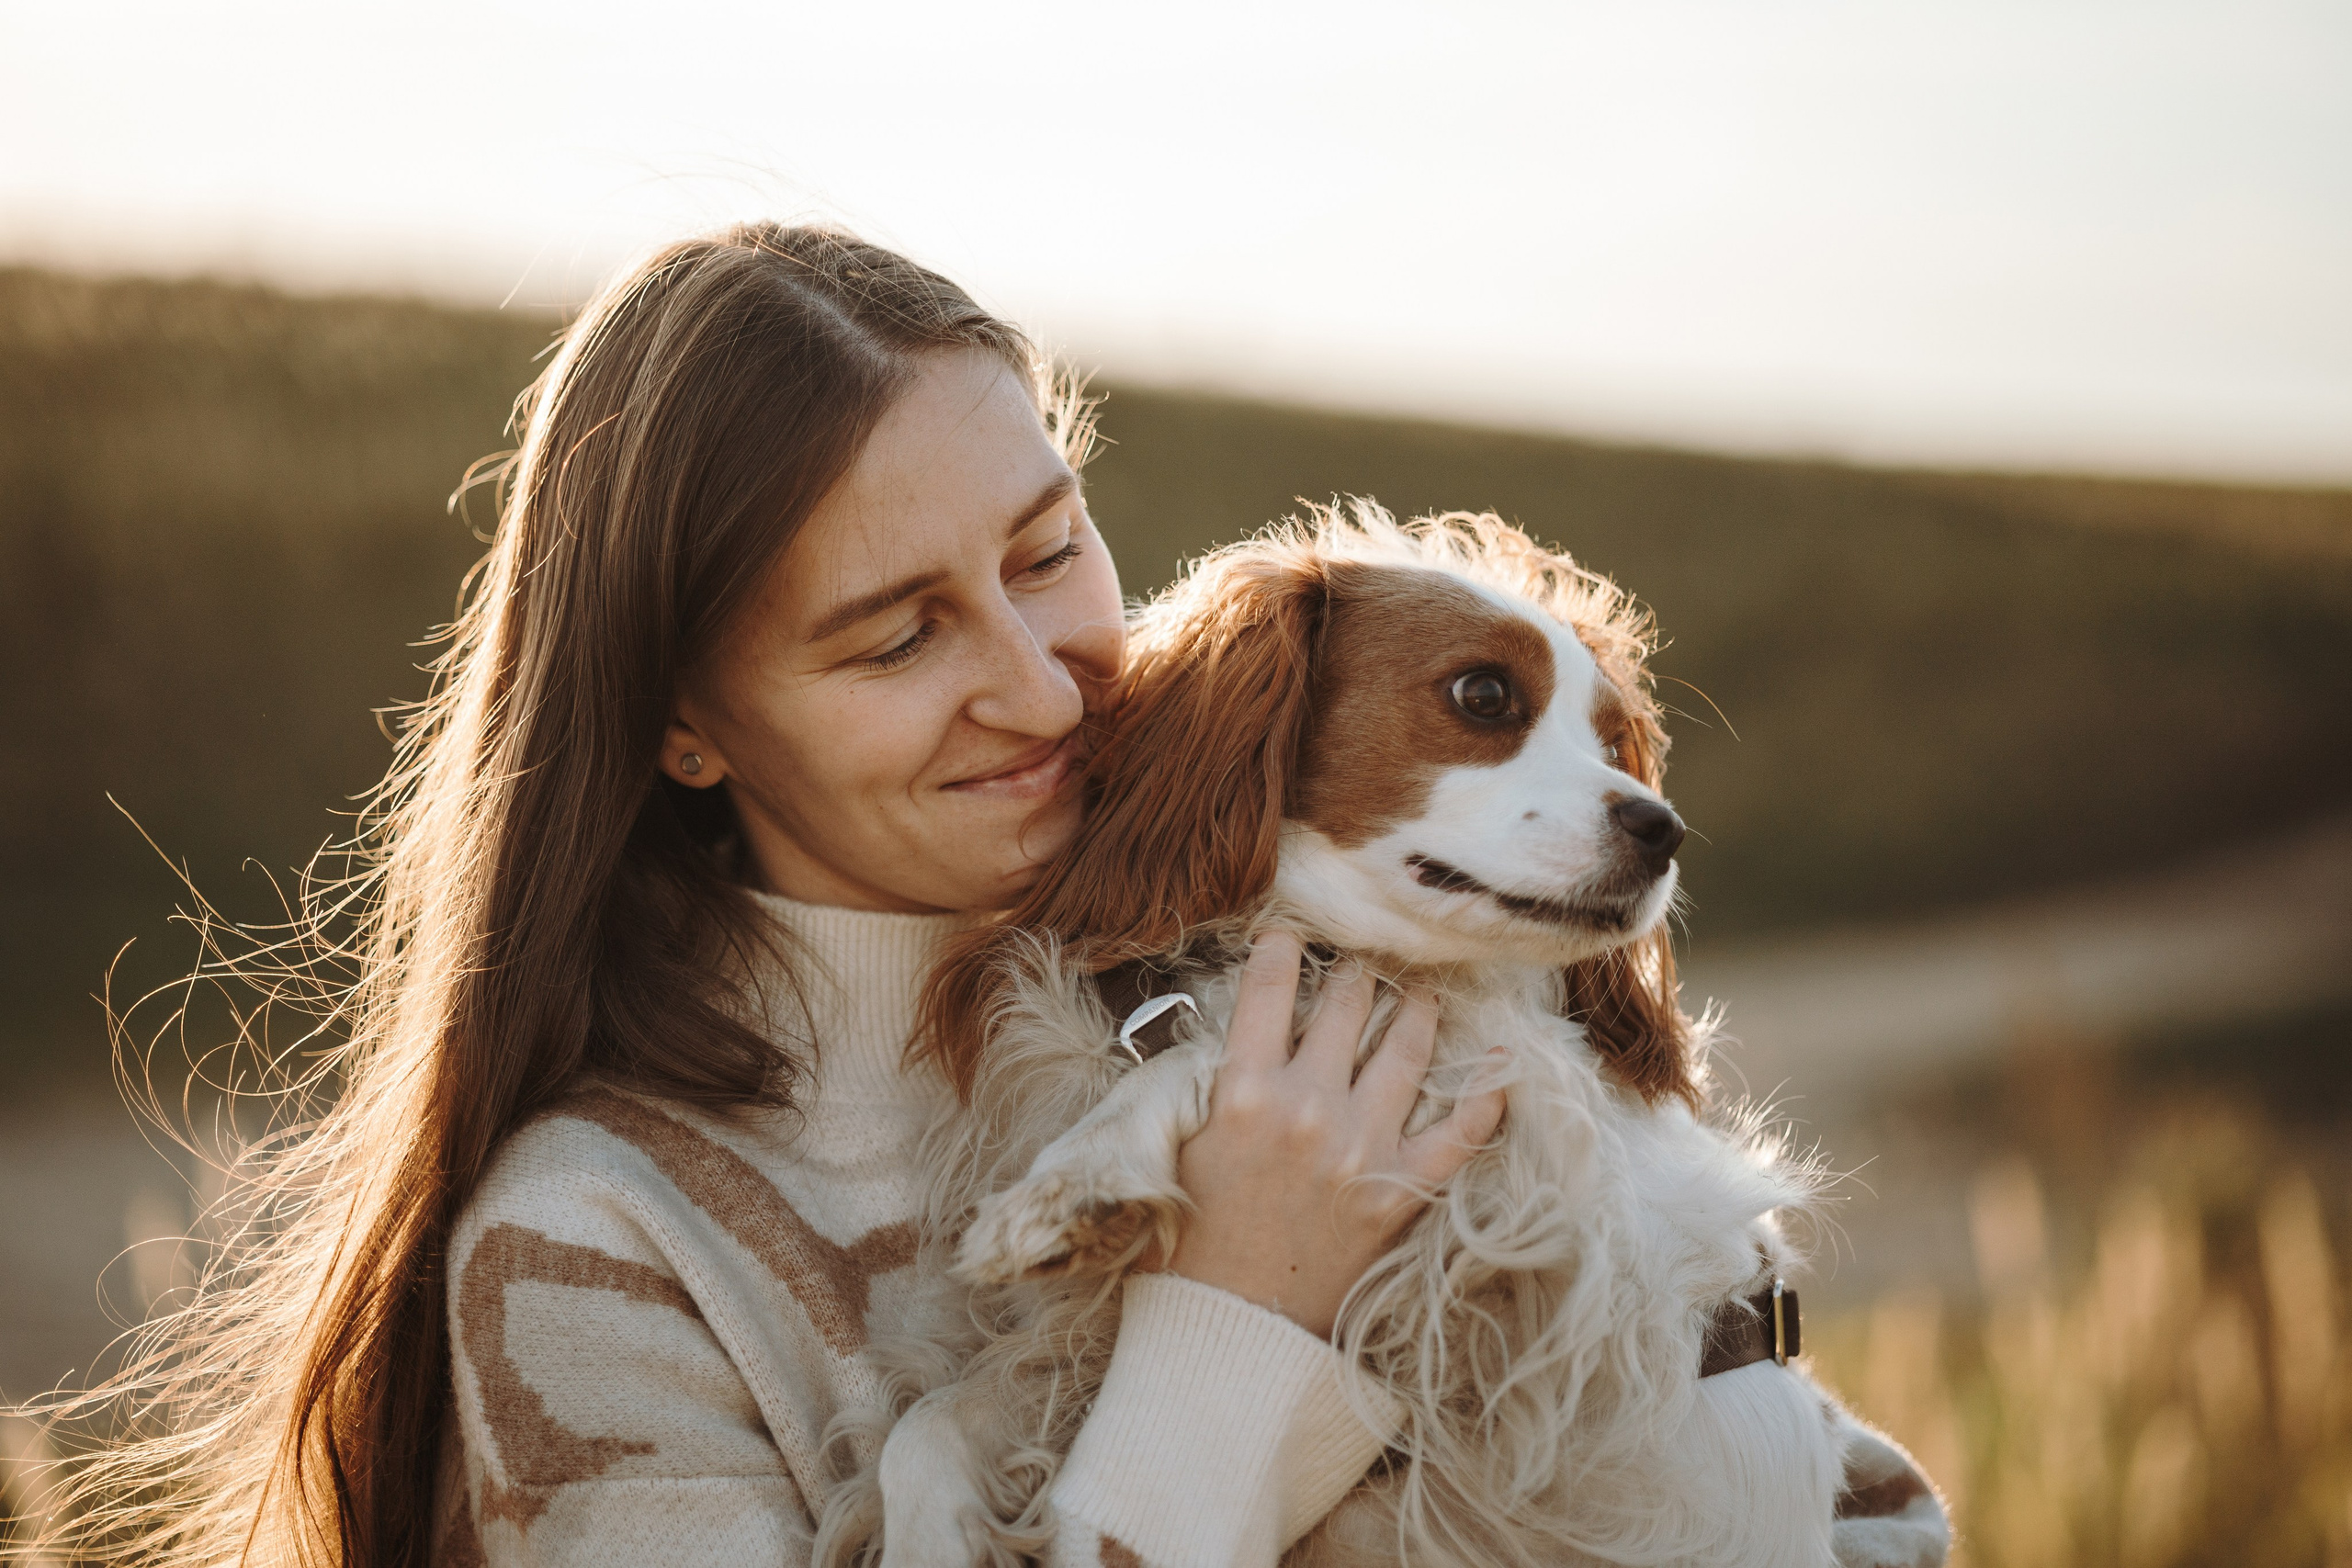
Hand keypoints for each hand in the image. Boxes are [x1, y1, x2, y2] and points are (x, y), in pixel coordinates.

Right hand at [1164, 931, 1508, 1337]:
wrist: (1230, 1326)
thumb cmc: (1189, 1241)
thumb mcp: (1178, 1145)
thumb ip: (1208, 1082)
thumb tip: (1238, 1031)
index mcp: (1242, 1091)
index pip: (1268, 987)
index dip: (1282, 947)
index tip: (1293, 933)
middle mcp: (1307, 1107)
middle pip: (1346, 1004)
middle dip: (1356, 972)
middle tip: (1365, 961)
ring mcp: (1360, 1147)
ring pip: (1405, 1048)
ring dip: (1417, 1008)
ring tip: (1421, 991)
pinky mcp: (1399, 1191)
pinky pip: (1459, 1133)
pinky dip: (1485, 1098)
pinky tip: (1499, 1063)